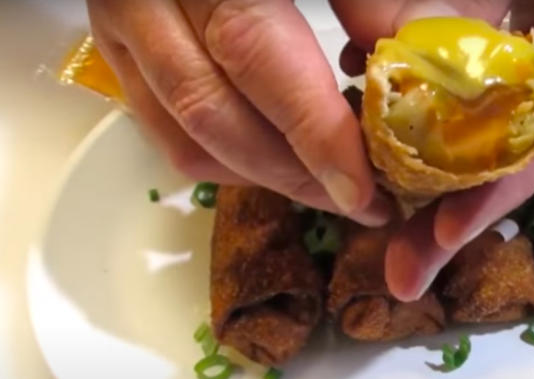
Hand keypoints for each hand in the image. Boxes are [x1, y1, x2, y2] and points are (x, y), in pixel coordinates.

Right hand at [86, 0, 390, 224]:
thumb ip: (377, 0)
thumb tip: (415, 82)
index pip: (258, 57)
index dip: (314, 134)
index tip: (366, 190)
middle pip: (215, 112)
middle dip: (296, 175)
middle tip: (364, 204)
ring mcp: (123, 22)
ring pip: (184, 135)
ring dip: (263, 178)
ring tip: (329, 190)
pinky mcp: (118, 46)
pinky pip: (164, 131)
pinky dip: (227, 161)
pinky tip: (280, 163)